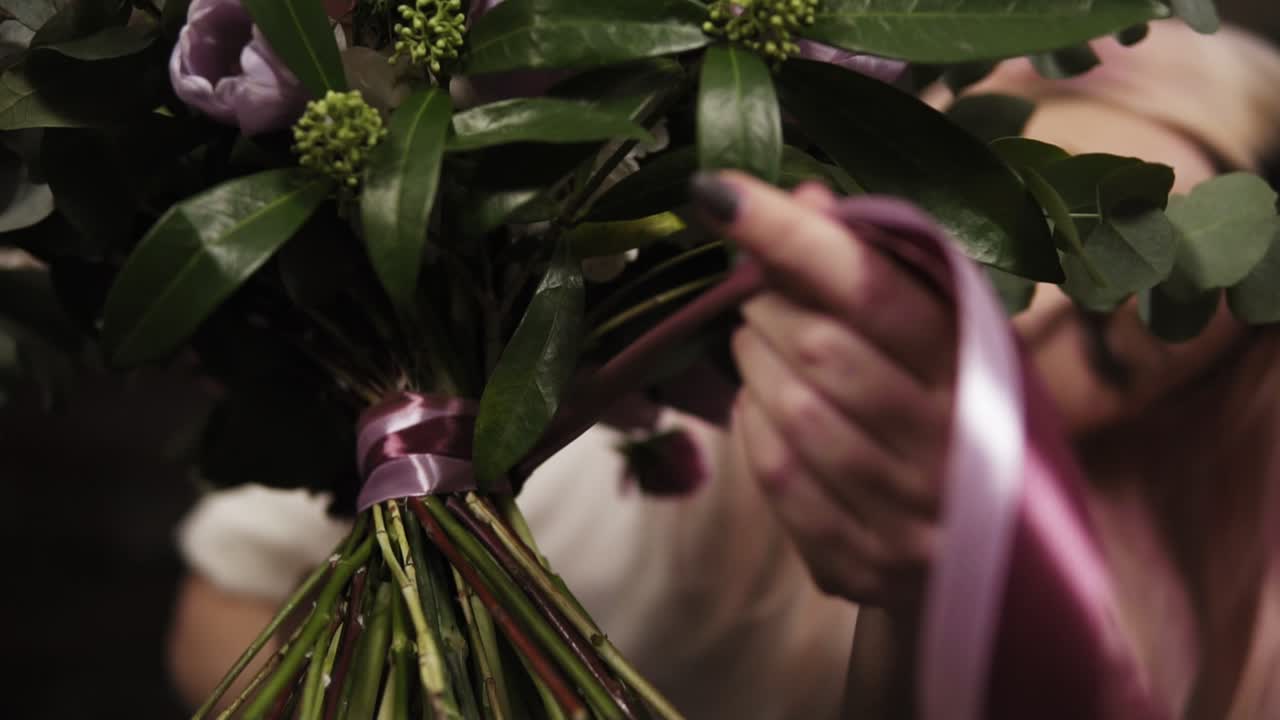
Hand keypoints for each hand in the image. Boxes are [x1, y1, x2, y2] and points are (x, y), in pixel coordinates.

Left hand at [692, 171, 955, 611]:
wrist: (992, 559)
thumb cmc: (951, 414)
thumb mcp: (940, 334)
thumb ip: (876, 266)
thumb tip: (801, 197)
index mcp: (978, 365)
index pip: (871, 286)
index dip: (787, 236)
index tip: (715, 194)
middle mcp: (954, 443)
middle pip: (818, 346)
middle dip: (767, 306)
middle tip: (762, 296)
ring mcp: (911, 514)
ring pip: (791, 412)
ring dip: (754, 364)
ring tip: (759, 347)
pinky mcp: (865, 565)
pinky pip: (778, 480)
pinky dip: (753, 431)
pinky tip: (761, 410)